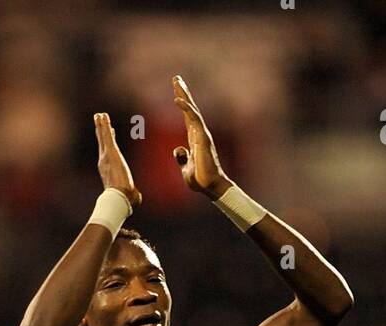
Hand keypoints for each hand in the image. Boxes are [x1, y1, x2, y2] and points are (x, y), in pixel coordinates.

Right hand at [94, 113, 141, 209]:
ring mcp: (106, 156)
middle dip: (101, 131)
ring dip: (101, 125)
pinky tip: (102, 116)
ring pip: (103, 137)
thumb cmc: (124, 200)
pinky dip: (104, 125)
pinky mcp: (111, 152)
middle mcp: (104, 161)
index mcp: (109, 170)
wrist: (118, 198)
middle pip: (102, 142)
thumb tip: (137, 198)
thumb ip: (133, 194)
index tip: (109, 134)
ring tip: (99, 115)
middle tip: (99, 120)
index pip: (108, 152)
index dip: (108, 142)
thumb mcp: (130, 194)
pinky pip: (106, 135)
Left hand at [171, 75, 230, 198]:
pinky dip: (186, 109)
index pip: (187, 117)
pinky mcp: (203, 138)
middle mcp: (200, 134)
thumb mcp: (186, 168)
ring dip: (184, 95)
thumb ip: (182, 158)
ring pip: (192, 110)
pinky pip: (193, 120)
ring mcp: (202, 134)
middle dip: (183, 93)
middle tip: (176, 78)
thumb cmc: (201, 180)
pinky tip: (177, 99)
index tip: (176, 92)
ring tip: (177, 82)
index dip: (182, 104)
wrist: (210, 187)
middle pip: (190, 109)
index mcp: (195, 139)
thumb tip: (178, 149)